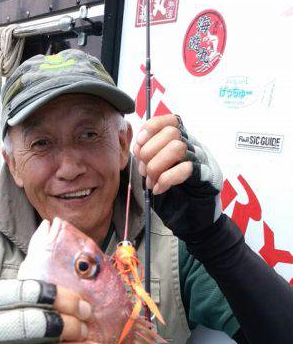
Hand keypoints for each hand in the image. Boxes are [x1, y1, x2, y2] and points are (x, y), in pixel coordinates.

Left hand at [133, 114, 222, 240]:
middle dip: (149, 151)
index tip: (139, 143)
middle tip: (144, 171)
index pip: (170, 120)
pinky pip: (186, 169)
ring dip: (157, 166)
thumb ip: (148, 159)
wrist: (195, 223)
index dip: (152, 127)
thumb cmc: (176, 198)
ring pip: (177, 148)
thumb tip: (137, 146)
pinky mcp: (206, 178)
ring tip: (152, 181)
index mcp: (182, 142)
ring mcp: (202, 161)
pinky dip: (167, 179)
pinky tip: (160, 189)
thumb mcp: (156, 174)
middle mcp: (194, 147)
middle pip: (171, 132)